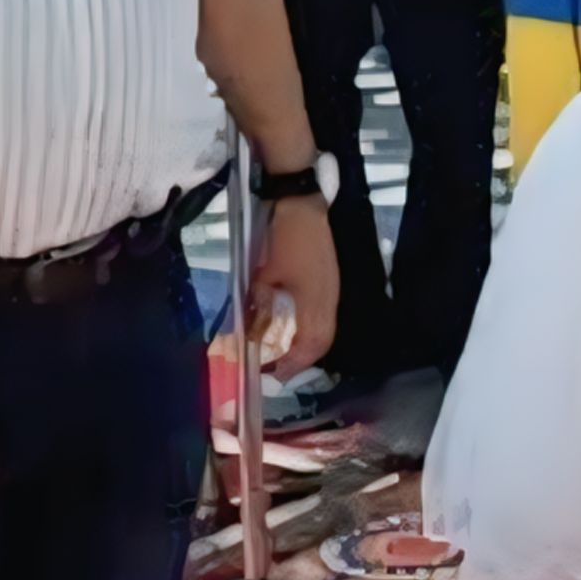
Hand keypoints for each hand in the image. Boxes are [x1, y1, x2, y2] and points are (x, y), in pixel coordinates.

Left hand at [248, 195, 338, 378]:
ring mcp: (332, 290)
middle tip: (276, 369)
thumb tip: (248, 333)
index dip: (293, 363)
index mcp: (314, 300)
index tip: (271, 373)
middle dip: (301, 360)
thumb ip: (257, 305)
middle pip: (323, 341)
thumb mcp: (261, 274)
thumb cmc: (280, 239)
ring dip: (307, 347)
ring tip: (284, 354)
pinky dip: (310, 331)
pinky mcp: (329, 281)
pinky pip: (324, 316)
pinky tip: (294, 329)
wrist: (300, 206)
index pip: (311, 344)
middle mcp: (329, 300)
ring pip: (326, 330)